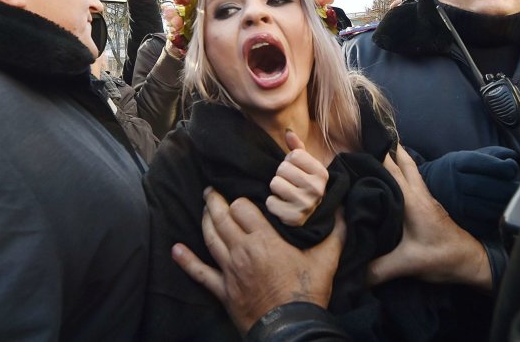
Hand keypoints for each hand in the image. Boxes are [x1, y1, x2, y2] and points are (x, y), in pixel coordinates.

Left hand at [171, 188, 345, 333]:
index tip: (242, 194)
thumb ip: (335, 232)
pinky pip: (200, 273)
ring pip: (210, 239)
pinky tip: (176, 250)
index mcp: (264, 240)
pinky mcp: (224, 291)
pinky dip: (186, 261)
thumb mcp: (326, 260)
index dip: (240, 199)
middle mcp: (242, 251)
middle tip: (212, 190)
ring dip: (205, 220)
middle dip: (216, 202)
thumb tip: (343, 211)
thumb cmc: (307, 293)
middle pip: (222, 219)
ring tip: (204, 208)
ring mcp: (230, 271)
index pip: (242, 208)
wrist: (291, 329)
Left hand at [267, 130, 328, 226]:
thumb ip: (296, 148)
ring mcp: (306, 205)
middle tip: (289, 183)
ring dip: (276, 188)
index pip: (294, 155)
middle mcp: (317, 189)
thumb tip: (288, 131)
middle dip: (281, 174)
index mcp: (321, 173)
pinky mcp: (294, 218)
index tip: (296, 170)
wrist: (309, 214)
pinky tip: (282, 205)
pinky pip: (270, 202)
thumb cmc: (303, 183)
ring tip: (285, 193)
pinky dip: (273, 203)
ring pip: (275, 183)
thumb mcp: (304, 166)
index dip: (290, 161)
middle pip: (282, 169)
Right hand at [367, 147, 491, 289]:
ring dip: (397, 159)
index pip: (393, 169)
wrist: (470, 261)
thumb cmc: (442, 257)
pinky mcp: (428, 207)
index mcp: (413, 201)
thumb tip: (349, 273)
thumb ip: (378, 269)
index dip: (378, 153)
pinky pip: (413, 182)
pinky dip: (402, 174)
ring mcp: (426, 199)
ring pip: (411, 171)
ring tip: (379, 151)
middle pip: (405, 163)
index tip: (363, 137)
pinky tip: (392, 180)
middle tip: (372, 135)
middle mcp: (420, 194)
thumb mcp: (408, 264)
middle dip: (390, 147)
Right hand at [418, 146, 519, 236]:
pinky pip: (487, 224)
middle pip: (496, 189)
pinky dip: (496, 219)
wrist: (430, 188)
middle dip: (512, 188)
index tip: (511, 168)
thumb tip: (513, 159)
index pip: (491, 166)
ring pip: (494, 209)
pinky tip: (495, 211)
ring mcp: (457, 205)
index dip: (508, 168)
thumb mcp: (468, 155)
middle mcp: (457, 183)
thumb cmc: (456, 170)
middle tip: (516, 187)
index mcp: (460, 163)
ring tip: (506, 199)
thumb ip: (493, 154)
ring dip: (506, 205)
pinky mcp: (460, 222)